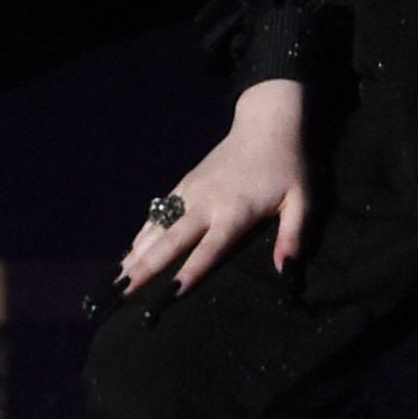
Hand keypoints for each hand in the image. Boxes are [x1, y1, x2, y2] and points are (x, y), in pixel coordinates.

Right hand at [118, 78, 310, 294]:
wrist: (266, 124)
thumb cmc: (287, 166)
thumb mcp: (302, 200)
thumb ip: (293, 235)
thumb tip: (286, 271)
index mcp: (234, 211)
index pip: (208, 249)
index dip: (189, 272)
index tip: (169, 294)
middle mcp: (206, 203)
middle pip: (171, 241)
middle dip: (146, 268)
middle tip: (122, 291)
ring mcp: (190, 191)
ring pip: (157, 227)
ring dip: (135, 253)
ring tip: (115, 279)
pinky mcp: (185, 184)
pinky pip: (158, 212)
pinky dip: (142, 234)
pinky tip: (129, 252)